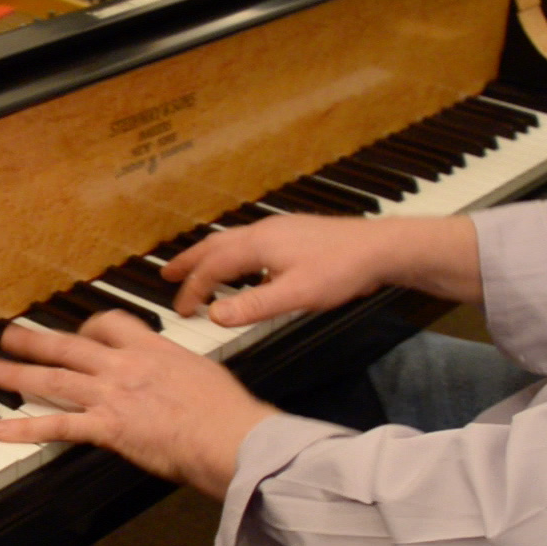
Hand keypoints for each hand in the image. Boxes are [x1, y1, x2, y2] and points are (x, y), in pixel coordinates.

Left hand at [0, 312, 277, 499]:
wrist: (234, 438)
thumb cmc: (231, 416)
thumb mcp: (206, 378)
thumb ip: (184, 377)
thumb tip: (185, 384)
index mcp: (155, 350)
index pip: (111, 324)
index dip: (88, 327)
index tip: (79, 332)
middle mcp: (127, 366)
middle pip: (71, 345)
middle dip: (37, 340)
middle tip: (11, 336)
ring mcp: (115, 395)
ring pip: (56, 378)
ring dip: (19, 374)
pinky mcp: (110, 427)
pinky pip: (59, 425)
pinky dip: (26, 428)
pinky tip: (0, 431)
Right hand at [163, 213, 481, 325]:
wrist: (381, 248)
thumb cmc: (341, 271)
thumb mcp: (295, 296)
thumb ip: (253, 306)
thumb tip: (214, 315)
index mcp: (257, 245)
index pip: (212, 267)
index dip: (192, 289)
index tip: (180, 310)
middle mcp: (263, 232)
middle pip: (214, 245)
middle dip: (188, 262)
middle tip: (166, 276)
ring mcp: (278, 230)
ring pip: (232, 242)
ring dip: (209, 257)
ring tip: (198, 271)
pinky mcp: (293, 234)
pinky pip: (249, 242)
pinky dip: (233, 256)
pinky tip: (244, 270)